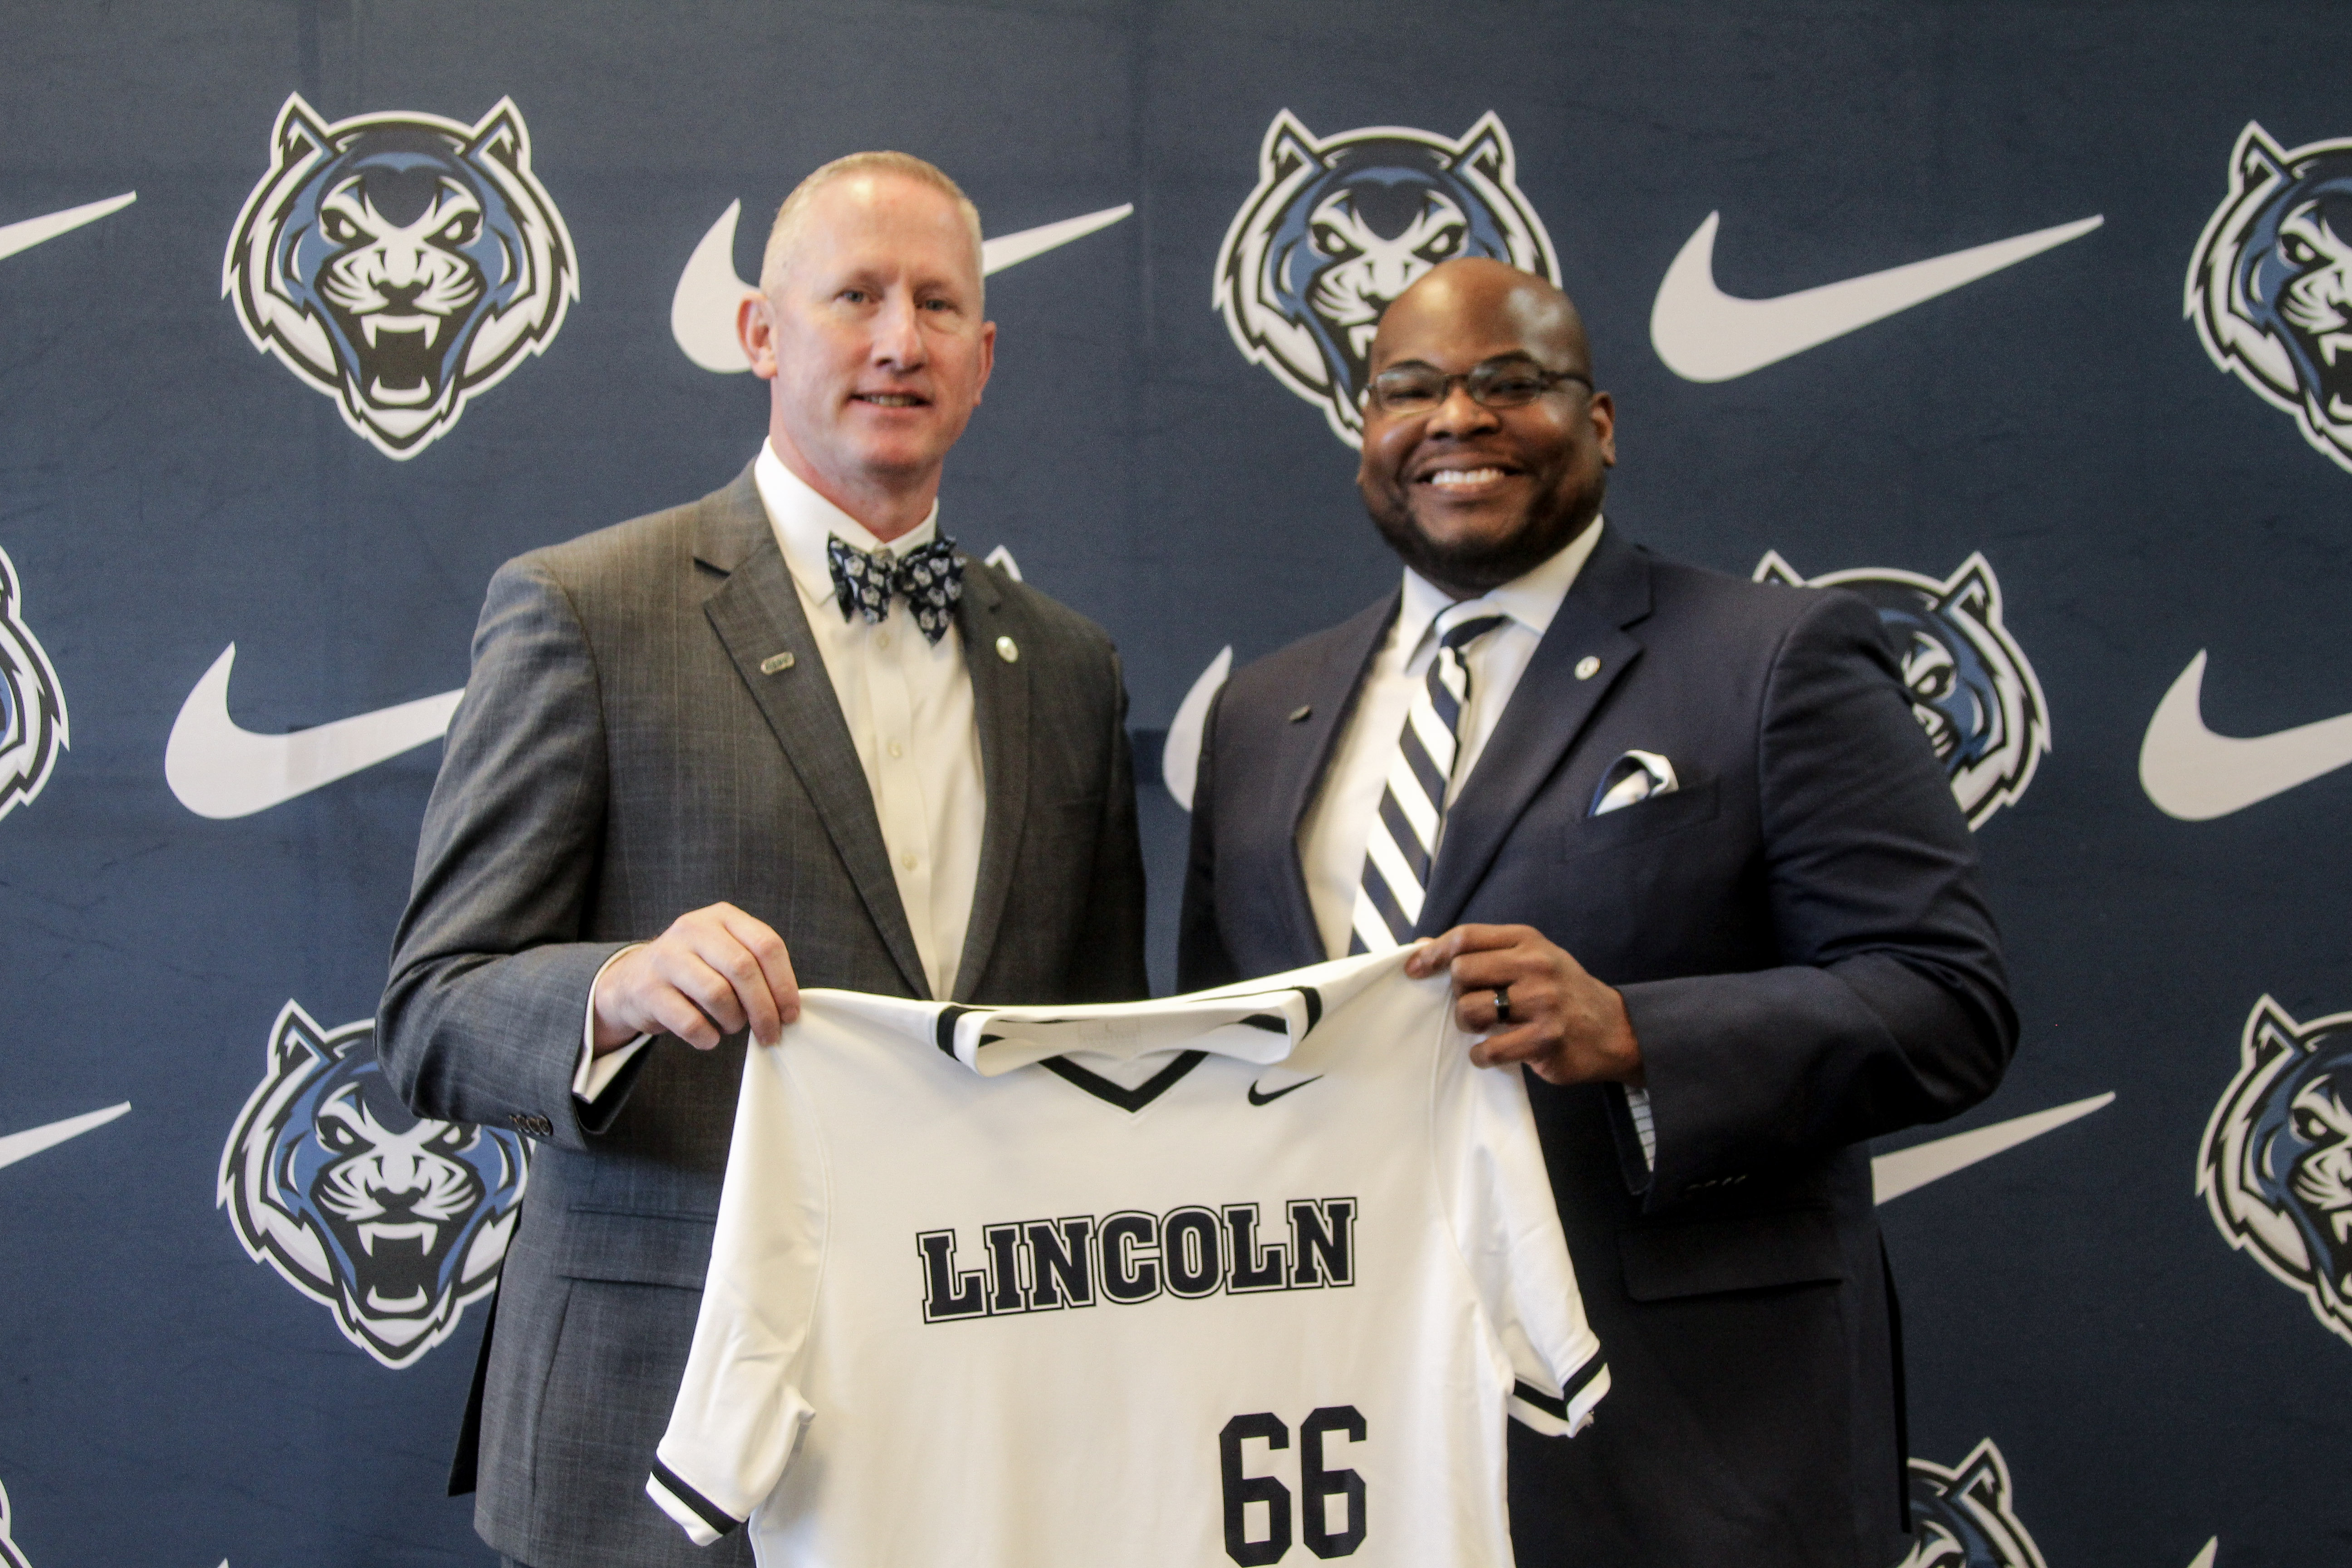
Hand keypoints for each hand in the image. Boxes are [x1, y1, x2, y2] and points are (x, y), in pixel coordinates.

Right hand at [591, 902, 798, 1051]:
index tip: (791, 1014)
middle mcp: (693, 929)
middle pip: (744, 970)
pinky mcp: (648, 989)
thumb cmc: (694, 971)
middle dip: (764, 1009)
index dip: (785, 984)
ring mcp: (667, 957)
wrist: (633, 979)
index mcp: (722, 916)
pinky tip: (709, 1037)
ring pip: (718, 994)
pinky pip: (690, 1021)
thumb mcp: (724, 952)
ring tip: (732, 1026)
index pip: (767, 945)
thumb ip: (755, 967)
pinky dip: (707, 1037)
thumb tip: (788, 1009)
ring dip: (734, 1021)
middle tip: (770, 1034)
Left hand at [1403, 924, 1642, 1086]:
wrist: (1615, 1030)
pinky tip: (1493, 1052)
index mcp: (1528, 941)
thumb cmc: (1561, 992)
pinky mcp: (1544, 1039)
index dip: (1433, 952)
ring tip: (1487, 1027)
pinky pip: (1489, 1049)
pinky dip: (1482, 1055)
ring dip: (1468, 1025)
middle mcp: (1535, 966)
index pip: (1466, 937)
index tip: (1414, 969)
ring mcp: (1542, 1003)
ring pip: (1470, 1010)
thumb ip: (1482, 952)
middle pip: (1462, 972)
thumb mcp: (1529, 958)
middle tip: (1475, 1004)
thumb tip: (1423, 946)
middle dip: (1458, 992)